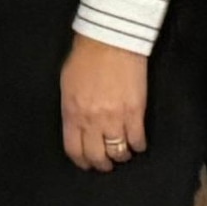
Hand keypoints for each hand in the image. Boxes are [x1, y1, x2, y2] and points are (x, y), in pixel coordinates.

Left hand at [60, 38, 152, 172]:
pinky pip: (137, 139)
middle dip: (102, 164)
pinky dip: (138, 146)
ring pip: (119, 151)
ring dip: (121, 156)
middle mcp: (92, 121)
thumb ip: (71, 108)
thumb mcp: (67, 86)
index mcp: (72, 114)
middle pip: (98, 156)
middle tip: (107, 164)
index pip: (74, 150)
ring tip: (124, 154)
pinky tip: (138, 144)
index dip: (82, 161)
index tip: (87, 163)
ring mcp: (115, 118)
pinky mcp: (135, 112)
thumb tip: (76, 124)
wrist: (110, 41)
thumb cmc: (85, 58)